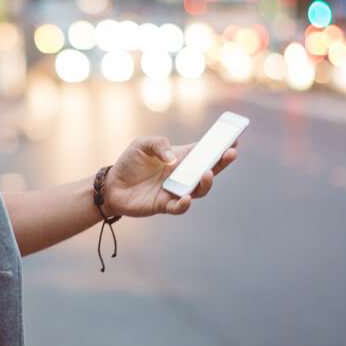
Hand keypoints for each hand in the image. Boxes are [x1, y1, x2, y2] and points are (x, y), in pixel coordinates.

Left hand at [101, 137, 237, 217]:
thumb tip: (174, 160)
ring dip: (205, 183)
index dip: (220, 145)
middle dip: (222, 162)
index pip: (205, 151)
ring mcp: (176, 190)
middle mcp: (183, 175)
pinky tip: (184, 197)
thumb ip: (159, 145)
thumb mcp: (142, 144)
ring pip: (199, 190)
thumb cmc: (130, 162)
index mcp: (181, 157)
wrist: (112, 185)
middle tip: (230, 152)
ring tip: (206, 173)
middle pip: (209, 170)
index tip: (234, 138)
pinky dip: (184, 204)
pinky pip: (179, 207)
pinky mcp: (164, 205)